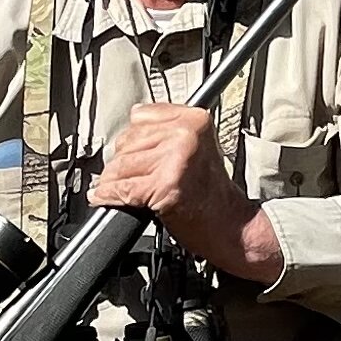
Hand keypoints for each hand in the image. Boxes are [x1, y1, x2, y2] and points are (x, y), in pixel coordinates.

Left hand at [88, 104, 284, 282]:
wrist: (232, 225)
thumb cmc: (212, 192)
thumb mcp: (196, 148)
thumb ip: (166, 132)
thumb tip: (131, 125)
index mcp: (194, 120)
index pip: (141, 116)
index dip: (132, 138)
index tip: (133, 152)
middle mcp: (186, 134)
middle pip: (127, 140)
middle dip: (120, 162)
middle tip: (129, 176)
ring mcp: (176, 159)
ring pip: (120, 164)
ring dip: (112, 181)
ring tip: (118, 189)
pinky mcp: (165, 185)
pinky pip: (122, 188)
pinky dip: (109, 196)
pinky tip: (109, 198)